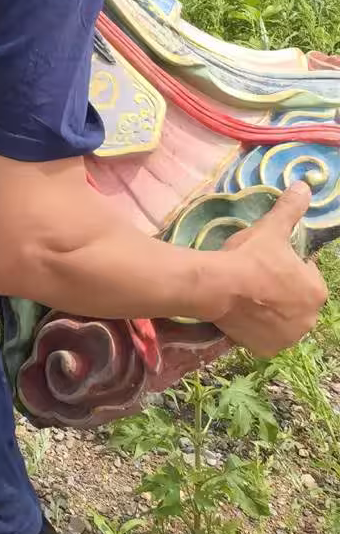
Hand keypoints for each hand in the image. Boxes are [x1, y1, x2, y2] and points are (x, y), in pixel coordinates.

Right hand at [210, 184, 328, 356]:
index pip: (307, 275)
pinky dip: (258, 329)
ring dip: (272, 310)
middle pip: (297, 300)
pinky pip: (266, 336)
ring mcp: (288, 337)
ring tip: (249, 295)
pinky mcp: (267, 348)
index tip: (269, 261)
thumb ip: (290, 208)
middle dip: (283, 291)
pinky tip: (244, 314)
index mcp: (316, 290)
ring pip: (283, 320)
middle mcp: (309, 319)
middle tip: (257, 278)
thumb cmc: (249, 256)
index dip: (288, 266)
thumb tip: (305, 184)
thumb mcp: (271, 228)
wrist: (218, 285)